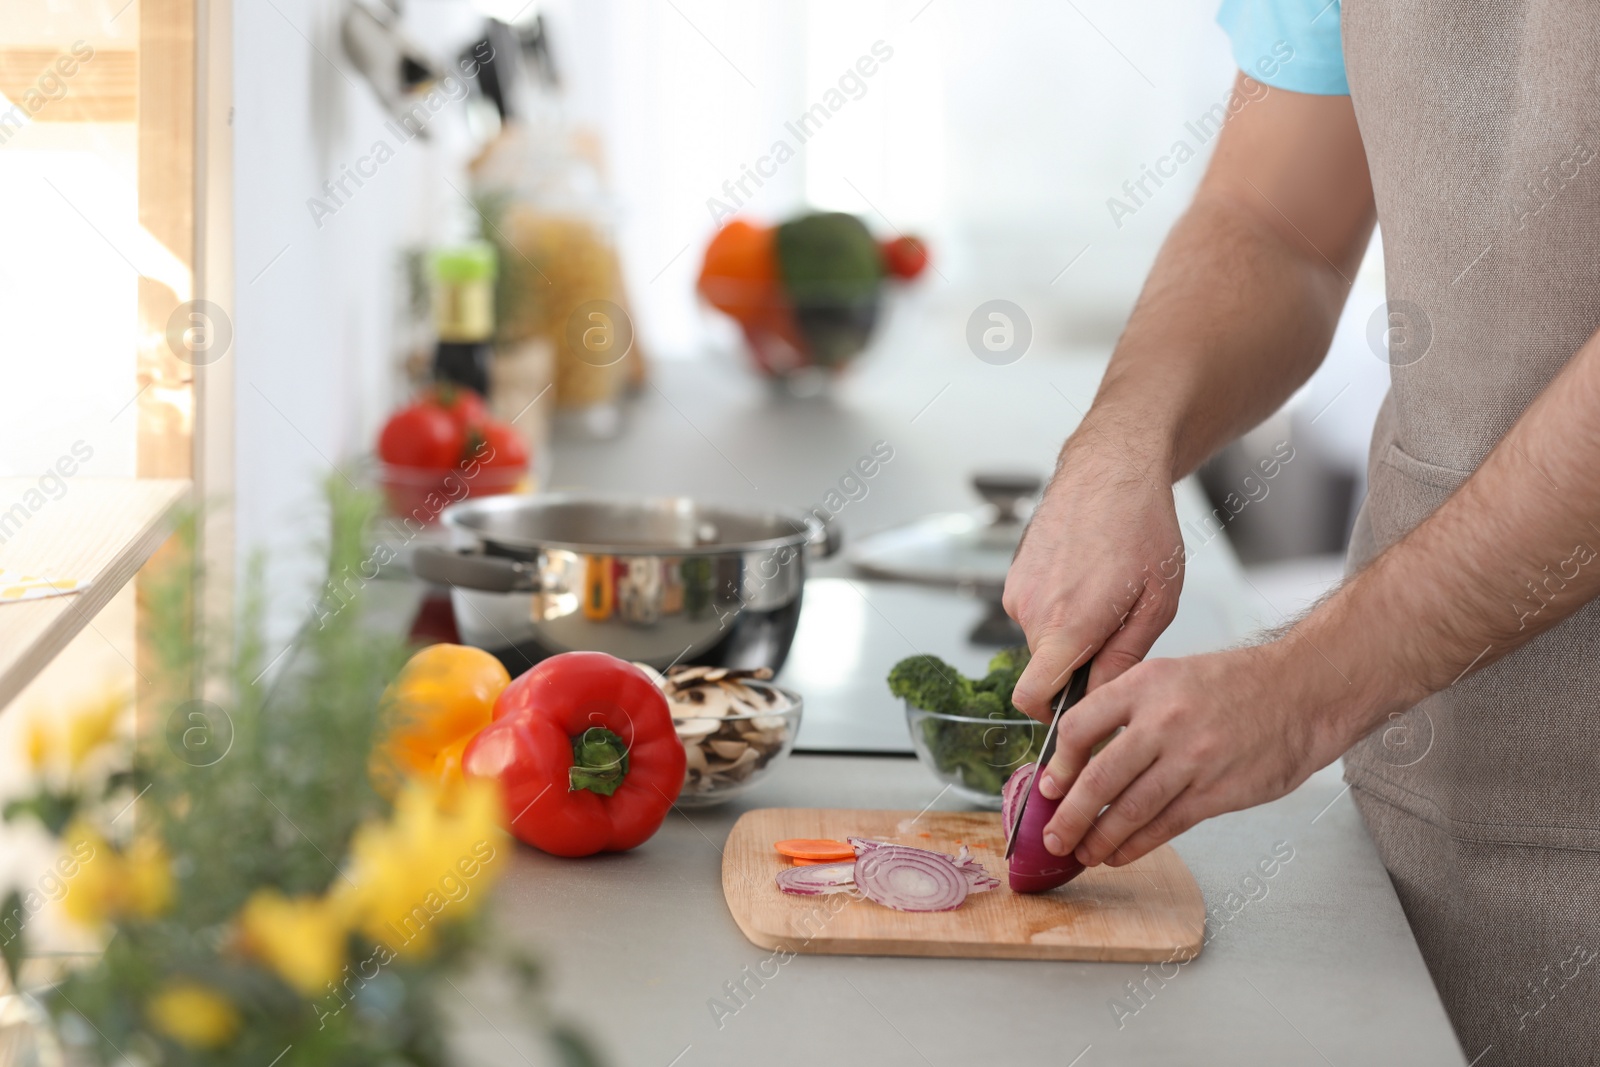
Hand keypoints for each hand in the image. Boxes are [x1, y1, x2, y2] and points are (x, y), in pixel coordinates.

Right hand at [1004, 434, 1184, 719]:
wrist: (1110, 467)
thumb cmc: (1142, 527)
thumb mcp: (1156, 602)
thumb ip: (1123, 658)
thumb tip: (1101, 697)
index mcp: (1066, 625)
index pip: (1031, 698)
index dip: (1053, 717)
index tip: (1078, 714)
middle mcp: (1030, 610)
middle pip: (1045, 668)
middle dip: (1077, 664)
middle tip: (1119, 631)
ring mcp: (1017, 590)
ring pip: (1042, 638)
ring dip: (1071, 632)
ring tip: (1108, 594)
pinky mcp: (1014, 573)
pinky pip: (1035, 610)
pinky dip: (1060, 607)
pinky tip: (1090, 577)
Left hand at [1035, 642, 1351, 865]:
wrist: (1302, 692)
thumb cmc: (1235, 684)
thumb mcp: (1171, 674)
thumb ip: (1128, 708)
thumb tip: (1081, 752)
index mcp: (1145, 684)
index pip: (1079, 727)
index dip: (1057, 764)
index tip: (1048, 786)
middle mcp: (1164, 720)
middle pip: (1099, 778)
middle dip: (1069, 816)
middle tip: (1052, 837)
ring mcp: (1192, 759)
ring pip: (1131, 809)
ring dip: (1099, 838)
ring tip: (1082, 853)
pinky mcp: (1218, 791)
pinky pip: (1166, 825)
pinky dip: (1137, 845)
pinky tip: (1119, 854)